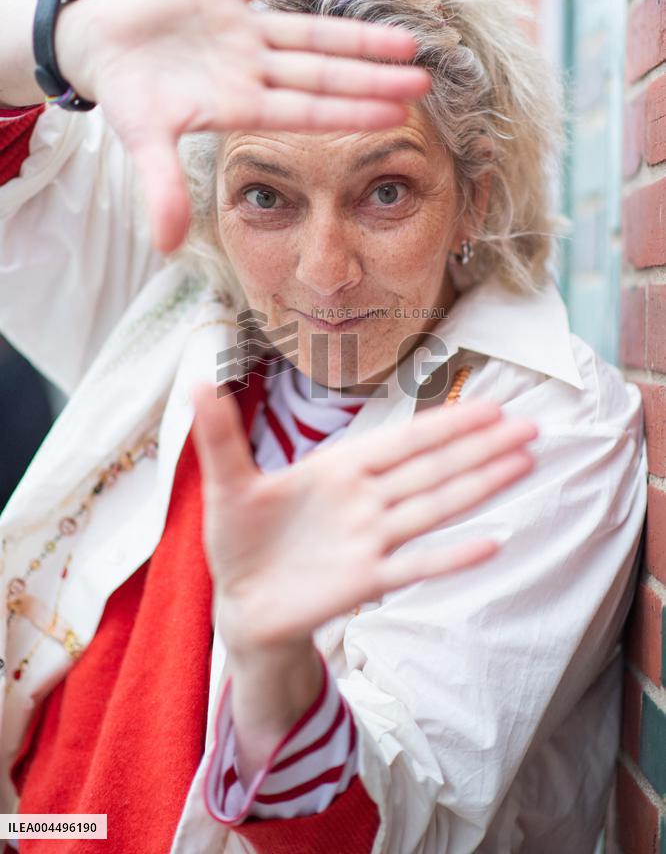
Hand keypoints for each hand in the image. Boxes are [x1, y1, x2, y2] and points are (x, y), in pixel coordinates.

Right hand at [55, 0, 430, 252]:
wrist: (102, 48)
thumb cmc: (130, 99)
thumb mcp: (143, 141)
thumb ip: (162, 187)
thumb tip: (165, 245)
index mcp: (240, 107)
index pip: (306, 112)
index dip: (349, 112)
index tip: (396, 118)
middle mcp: (252, 70)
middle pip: (322, 74)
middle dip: (370, 77)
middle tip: (423, 81)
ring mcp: (242, 30)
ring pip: (308, 32)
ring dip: (354, 34)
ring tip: (404, 37)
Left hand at [192, 382, 537, 653]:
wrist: (240, 602)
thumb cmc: (239, 539)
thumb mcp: (226, 482)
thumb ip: (220, 433)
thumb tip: (197, 377)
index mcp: (340, 470)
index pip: (402, 441)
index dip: (445, 422)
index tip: (489, 404)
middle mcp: (365, 501)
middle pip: (433, 468)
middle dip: (481, 446)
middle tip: (531, 427)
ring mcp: (370, 541)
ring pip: (435, 507)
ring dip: (480, 487)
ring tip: (525, 465)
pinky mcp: (364, 582)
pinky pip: (415, 568)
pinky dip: (451, 557)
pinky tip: (491, 544)